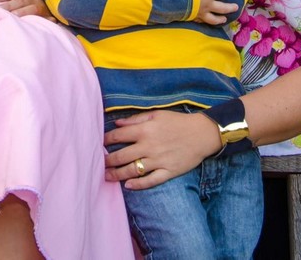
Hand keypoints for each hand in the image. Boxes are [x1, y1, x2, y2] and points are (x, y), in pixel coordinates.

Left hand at [104, 109, 220, 189]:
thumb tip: (117, 124)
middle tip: (98, 164)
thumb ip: (136, 119)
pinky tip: (128, 186)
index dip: (106, 140)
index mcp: (145, 130)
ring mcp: (158, 160)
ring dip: (117, 174)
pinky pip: (151, 180)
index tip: (99, 144)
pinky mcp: (168, 171)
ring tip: (107, 177)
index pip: (119, 136)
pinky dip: (139, 184)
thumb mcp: (157, 114)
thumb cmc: (178, 122)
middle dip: (107, 161)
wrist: (202, 133)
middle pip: (121, 156)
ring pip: (132, 170)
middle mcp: (149, 146)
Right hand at [191, 0, 238, 24]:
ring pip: (214, 19)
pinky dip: (206, 22)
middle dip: (230, 8)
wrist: (176, 1)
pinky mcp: (194, 18)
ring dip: (220, 19)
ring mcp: (202, 13)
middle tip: (236, 7)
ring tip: (224, 19)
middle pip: (223, 8)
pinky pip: (202, 21)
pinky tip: (206, 21)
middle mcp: (208, 5)